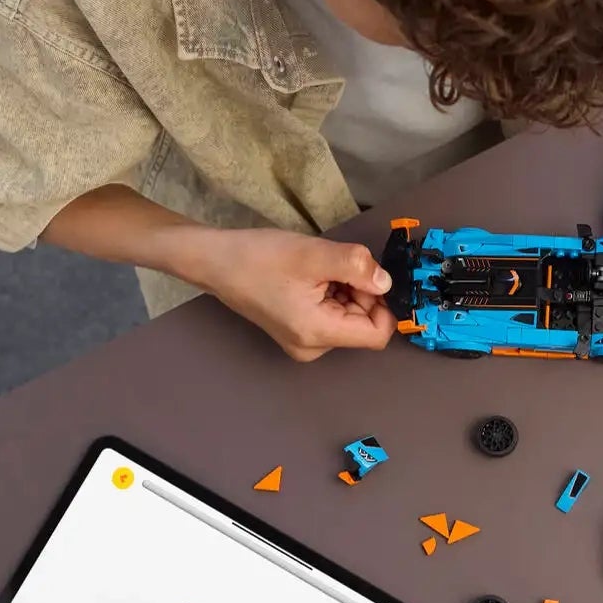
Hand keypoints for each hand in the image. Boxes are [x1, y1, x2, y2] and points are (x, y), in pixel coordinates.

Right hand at [194, 228, 394, 361]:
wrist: (216, 261)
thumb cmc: (259, 258)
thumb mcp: (313, 255)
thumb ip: (356, 266)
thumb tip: (386, 282)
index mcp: (318, 334)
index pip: (377, 335)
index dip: (384, 305)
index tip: (368, 276)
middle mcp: (313, 347)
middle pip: (363, 324)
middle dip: (360, 291)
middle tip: (333, 267)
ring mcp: (304, 341)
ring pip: (349, 317)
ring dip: (345, 289)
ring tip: (316, 271)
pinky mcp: (298, 330)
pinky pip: (332, 314)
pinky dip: (332, 292)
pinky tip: (310, 277)